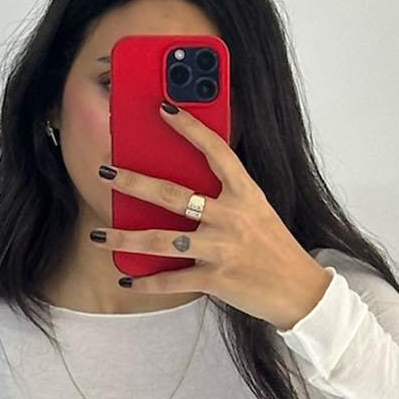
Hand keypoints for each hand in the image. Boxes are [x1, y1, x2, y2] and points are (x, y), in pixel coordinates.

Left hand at [90, 104, 330, 330]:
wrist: (300, 291)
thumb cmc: (274, 248)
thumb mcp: (258, 211)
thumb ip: (228, 196)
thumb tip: (186, 185)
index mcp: (245, 193)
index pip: (216, 151)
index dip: (190, 127)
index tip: (164, 108)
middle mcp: (231, 217)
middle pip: (173, 194)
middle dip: (133, 182)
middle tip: (105, 171)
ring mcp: (222, 248)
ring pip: (162, 240)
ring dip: (125, 237)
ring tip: (98, 235)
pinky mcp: (216, 279)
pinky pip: (172, 279)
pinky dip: (146, 281)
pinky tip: (127, 278)